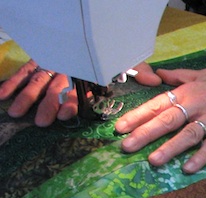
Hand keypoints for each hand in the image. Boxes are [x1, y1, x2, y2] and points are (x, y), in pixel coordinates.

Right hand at [0, 60, 161, 125]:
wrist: (95, 32)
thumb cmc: (112, 54)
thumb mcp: (126, 61)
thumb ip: (138, 70)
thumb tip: (154, 80)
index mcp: (88, 72)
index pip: (78, 89)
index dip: (71, 102)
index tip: (65, 115)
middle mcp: (68, 69)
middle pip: (55, 87)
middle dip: (47, 104)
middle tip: (42, 122)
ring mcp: (52, 66)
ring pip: (37, 80)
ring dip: (27, 96)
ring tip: (18, 113)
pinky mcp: (39, 63)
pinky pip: (24, 71)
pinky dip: (13, 83)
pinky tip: (4, 96)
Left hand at [114, 61, 205, 173]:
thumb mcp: (203, 75)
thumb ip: (179, 77)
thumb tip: (157, 74)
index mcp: (188, 91)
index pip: (157, 104)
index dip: (138, 116)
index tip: (119, 128)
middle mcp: (198, 103)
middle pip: (168, 119)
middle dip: (146, 133)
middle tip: (126, 146)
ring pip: (188, 133)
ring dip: (170, 148)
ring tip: (153, 160)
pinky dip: (201, 156)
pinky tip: (188, 168)